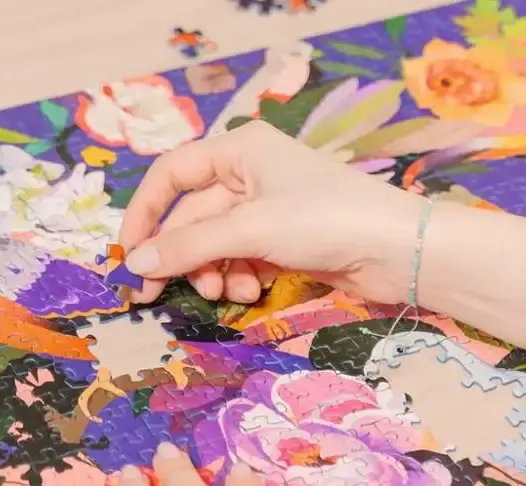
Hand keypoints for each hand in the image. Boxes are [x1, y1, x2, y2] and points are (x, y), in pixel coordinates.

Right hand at [119, 120, 423, 305]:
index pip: (172, 175)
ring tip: (222, 292)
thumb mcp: (250, 228)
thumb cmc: (324, 219)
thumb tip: (136, 263)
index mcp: (238, 151)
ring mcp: (269, 211)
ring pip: (217, 244)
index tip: (129, 256)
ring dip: (211, 271)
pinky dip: (239, 276)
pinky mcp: (287, 243)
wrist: (395, 250)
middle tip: (156, 295)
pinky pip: (243, 259)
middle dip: (181, 255)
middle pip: (193, 217)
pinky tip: (249, 291)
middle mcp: (250, 175)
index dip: (146, 214)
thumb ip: (190, 246)